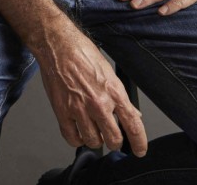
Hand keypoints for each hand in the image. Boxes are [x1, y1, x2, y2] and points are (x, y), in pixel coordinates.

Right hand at [35, 25, 146, 156]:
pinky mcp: (62, 111)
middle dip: (114, 142)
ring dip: (95, 140)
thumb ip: (120, 97)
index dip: (139, 143)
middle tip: (111, 138)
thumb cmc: (82, 54)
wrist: (58, 45)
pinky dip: (77, 139)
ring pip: (93, 141)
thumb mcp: (109, 73)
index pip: (133, 125)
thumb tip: (131, 114)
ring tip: (93, 131)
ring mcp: (79, 109)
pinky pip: (72, 138)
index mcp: (114, 92)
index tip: (139, 151)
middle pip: (113, 139)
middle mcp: (98, 103)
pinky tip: (78, 132)